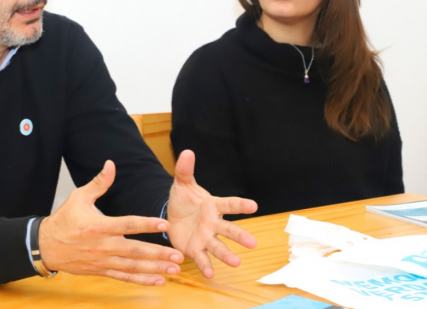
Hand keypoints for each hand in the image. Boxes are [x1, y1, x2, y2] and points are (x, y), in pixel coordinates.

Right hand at [39, 160, 184, 285]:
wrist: (46, 245)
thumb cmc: (64, 219)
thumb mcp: (79, 197)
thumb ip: (99, 183)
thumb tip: (111, 164)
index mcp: (99, 226)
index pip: (127, 225)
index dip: (147, 224)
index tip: (165, 224)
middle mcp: (103, 245)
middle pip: (135, 250)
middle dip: (158, 253)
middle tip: (179, 255)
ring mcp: (103, 260)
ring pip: (133, 267)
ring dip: (155, 268)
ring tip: (174, 269)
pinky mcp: (101, 270)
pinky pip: (124, 277)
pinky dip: (142, 280)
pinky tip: (158, 280)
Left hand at [167, 149, 257, 278]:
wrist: (172, 217)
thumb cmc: (183, 200)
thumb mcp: (182, 184)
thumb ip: (185, 170)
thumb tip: (187, 152)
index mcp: (213, 206)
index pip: (229, 204)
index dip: (241, 205)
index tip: (254, 205)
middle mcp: (213, 223)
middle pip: (229, 229)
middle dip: (240, 236)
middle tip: (253, 243)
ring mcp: (206, 238)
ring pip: (218, 246)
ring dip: (227, 255)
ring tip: (236, 263)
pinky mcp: (195, 249)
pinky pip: (202, 258)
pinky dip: (206, 266)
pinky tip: (210, 275)